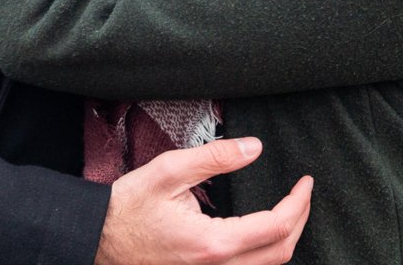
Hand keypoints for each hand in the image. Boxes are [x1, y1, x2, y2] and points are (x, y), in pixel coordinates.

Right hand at [95, 137, 312, 264]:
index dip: (299, 203)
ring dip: (285, 239)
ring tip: (289, 210)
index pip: (276, 226)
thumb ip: (215, 158)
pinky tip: (262, 233)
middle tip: (303, 194)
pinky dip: (264, 253)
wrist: (97, 239)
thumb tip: (254, 148)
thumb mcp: (169, 171)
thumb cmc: (127, 207)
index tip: (305, 182)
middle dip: (299, 221)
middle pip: (280, 253)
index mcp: (212, 243)